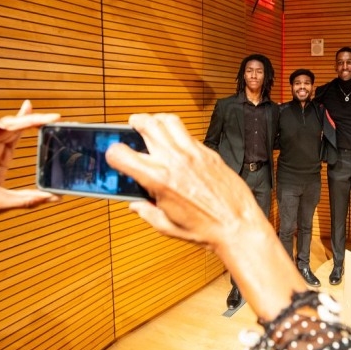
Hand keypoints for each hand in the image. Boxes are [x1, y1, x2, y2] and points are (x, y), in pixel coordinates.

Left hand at [0, 100, 60, 226]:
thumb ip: (26, 200)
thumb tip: (53, 197)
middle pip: (0, 122)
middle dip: (23, 119)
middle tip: (49, 119)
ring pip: (8, 126)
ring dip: (27, 121)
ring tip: (49, 118)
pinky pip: (10, 134)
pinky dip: (22, 124)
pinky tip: (30, 113)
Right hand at [105, 113, 303, 319]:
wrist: (238, 226)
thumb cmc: (206, 230)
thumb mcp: (167, 226)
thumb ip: (147, 212)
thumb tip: (135, 205)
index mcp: (159, 180)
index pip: (121, 153)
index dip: (113, 154)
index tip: (116, 157)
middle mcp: (175, 161)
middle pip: (147, 124)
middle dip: (135, 123)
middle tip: (133, 126)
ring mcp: (194, 154)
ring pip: (169, 120)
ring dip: (157, 120)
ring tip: (154, 126)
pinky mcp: (209, 153)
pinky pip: (189, 134)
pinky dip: (178, 135)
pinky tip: (177, 146)